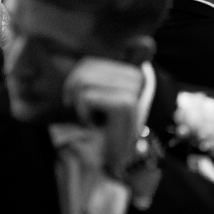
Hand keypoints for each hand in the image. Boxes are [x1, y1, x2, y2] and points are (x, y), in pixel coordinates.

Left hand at [63, 58, 144, 175]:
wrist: (114, 162)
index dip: (76, 84)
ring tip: (96, 120)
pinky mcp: (126, 104)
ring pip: (83, 82)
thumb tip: (103, 52)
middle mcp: (137, 77)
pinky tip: (98, 125)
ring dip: (80, 106)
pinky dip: (84, 114)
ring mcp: (134, 90)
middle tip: (89, 115)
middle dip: (76, 94)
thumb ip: (91, 73)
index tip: (85, 105)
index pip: (88, 62)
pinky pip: (86, 97)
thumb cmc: (101, 131)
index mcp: (131, 71)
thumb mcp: (94, 96)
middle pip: (84, 69)